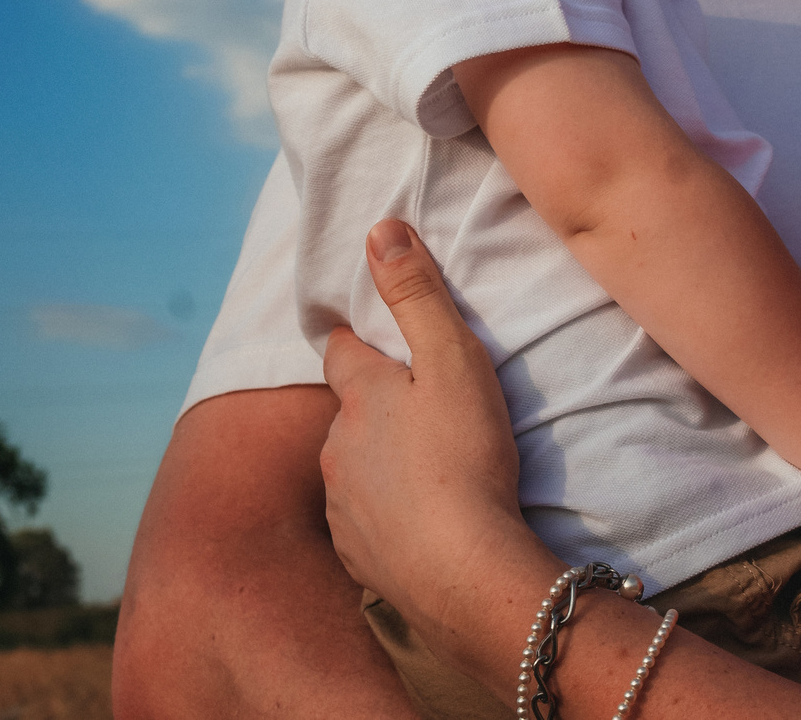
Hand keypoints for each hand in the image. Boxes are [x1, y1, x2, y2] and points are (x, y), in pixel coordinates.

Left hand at [319, 220, 532, 630]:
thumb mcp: (454, 360)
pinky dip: (388, 516)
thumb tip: (379, 229)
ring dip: (382, 463)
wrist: (464, 570)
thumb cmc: (465, 457)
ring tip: (432, 471)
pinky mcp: (354, 554)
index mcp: (359, 396)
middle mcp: (335, 447)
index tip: (376, 339)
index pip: (342, 351)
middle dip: (376, 408)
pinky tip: (422, 522)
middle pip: (348, 413)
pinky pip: (366, 522)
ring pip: (355, 468)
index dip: (358, 341)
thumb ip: (417, 294)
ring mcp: (340, 504)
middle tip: (426, 411)